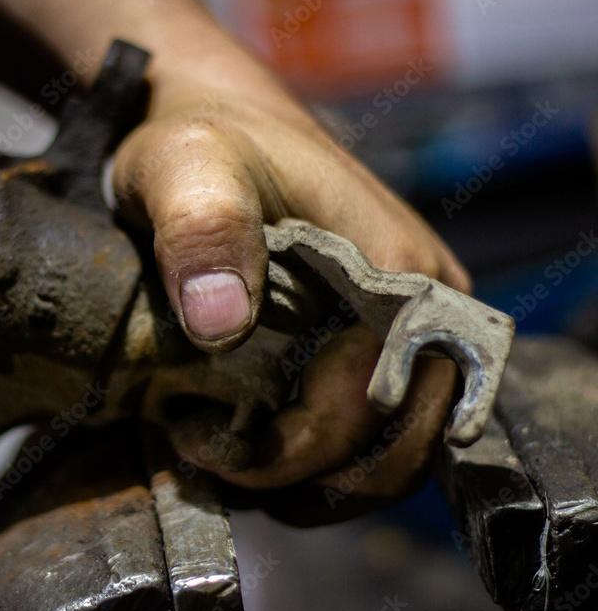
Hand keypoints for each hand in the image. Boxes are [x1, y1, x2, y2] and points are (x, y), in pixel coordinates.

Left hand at [109, 43, 469, 518]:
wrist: (220, 130)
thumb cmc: (207, 143)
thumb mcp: (187, 166)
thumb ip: (204, 227)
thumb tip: (221, 323)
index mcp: (401, 272)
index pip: (378, 405)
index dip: (301, 447)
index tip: (211, 444)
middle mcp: (422, 313)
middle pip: (394, 446)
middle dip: (304, 476)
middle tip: (208, 457)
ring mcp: (403, 337)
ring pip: (383, 455)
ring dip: (308, 481)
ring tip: (222, 456)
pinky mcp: (372, 350)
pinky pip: (364, 435)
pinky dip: (310, 464)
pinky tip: (245, 449)